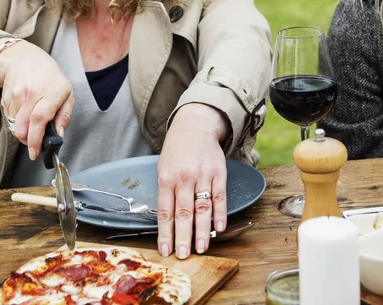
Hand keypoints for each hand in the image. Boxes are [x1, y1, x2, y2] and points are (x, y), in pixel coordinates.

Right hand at [0, 40, 73, 159]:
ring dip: (23, 132)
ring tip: (33, 125)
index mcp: (50, 93)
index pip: (39, 119)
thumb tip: (59, 136)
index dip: (36, 139)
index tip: (36, 152)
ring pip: (15, 126)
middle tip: (35, 144)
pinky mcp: (6, 98)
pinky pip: (9, 119)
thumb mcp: (67, 94)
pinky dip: (17, 123)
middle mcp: (31, 94)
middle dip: (28, 141)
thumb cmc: (51, 79)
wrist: (26, 60)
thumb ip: (64, 116)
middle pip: (23, 127)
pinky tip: (25, 113)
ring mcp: (16, 95)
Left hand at [156, 103, 228, 258]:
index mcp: (167, 177)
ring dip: (202, 231)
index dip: (165, 233)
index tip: (166, 250)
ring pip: (203, 208)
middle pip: (184, 213)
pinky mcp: (219, 173)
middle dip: (183, 237)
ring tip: (201, 248)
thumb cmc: (176, 150)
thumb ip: (166, 192)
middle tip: (184, 256)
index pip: (165, 211)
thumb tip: (167, 222)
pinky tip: (219, 228)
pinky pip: (220, 197)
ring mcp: (203, 175)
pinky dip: (220, 214)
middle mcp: (185, 177)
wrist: (195, 126)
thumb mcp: (163, 168)